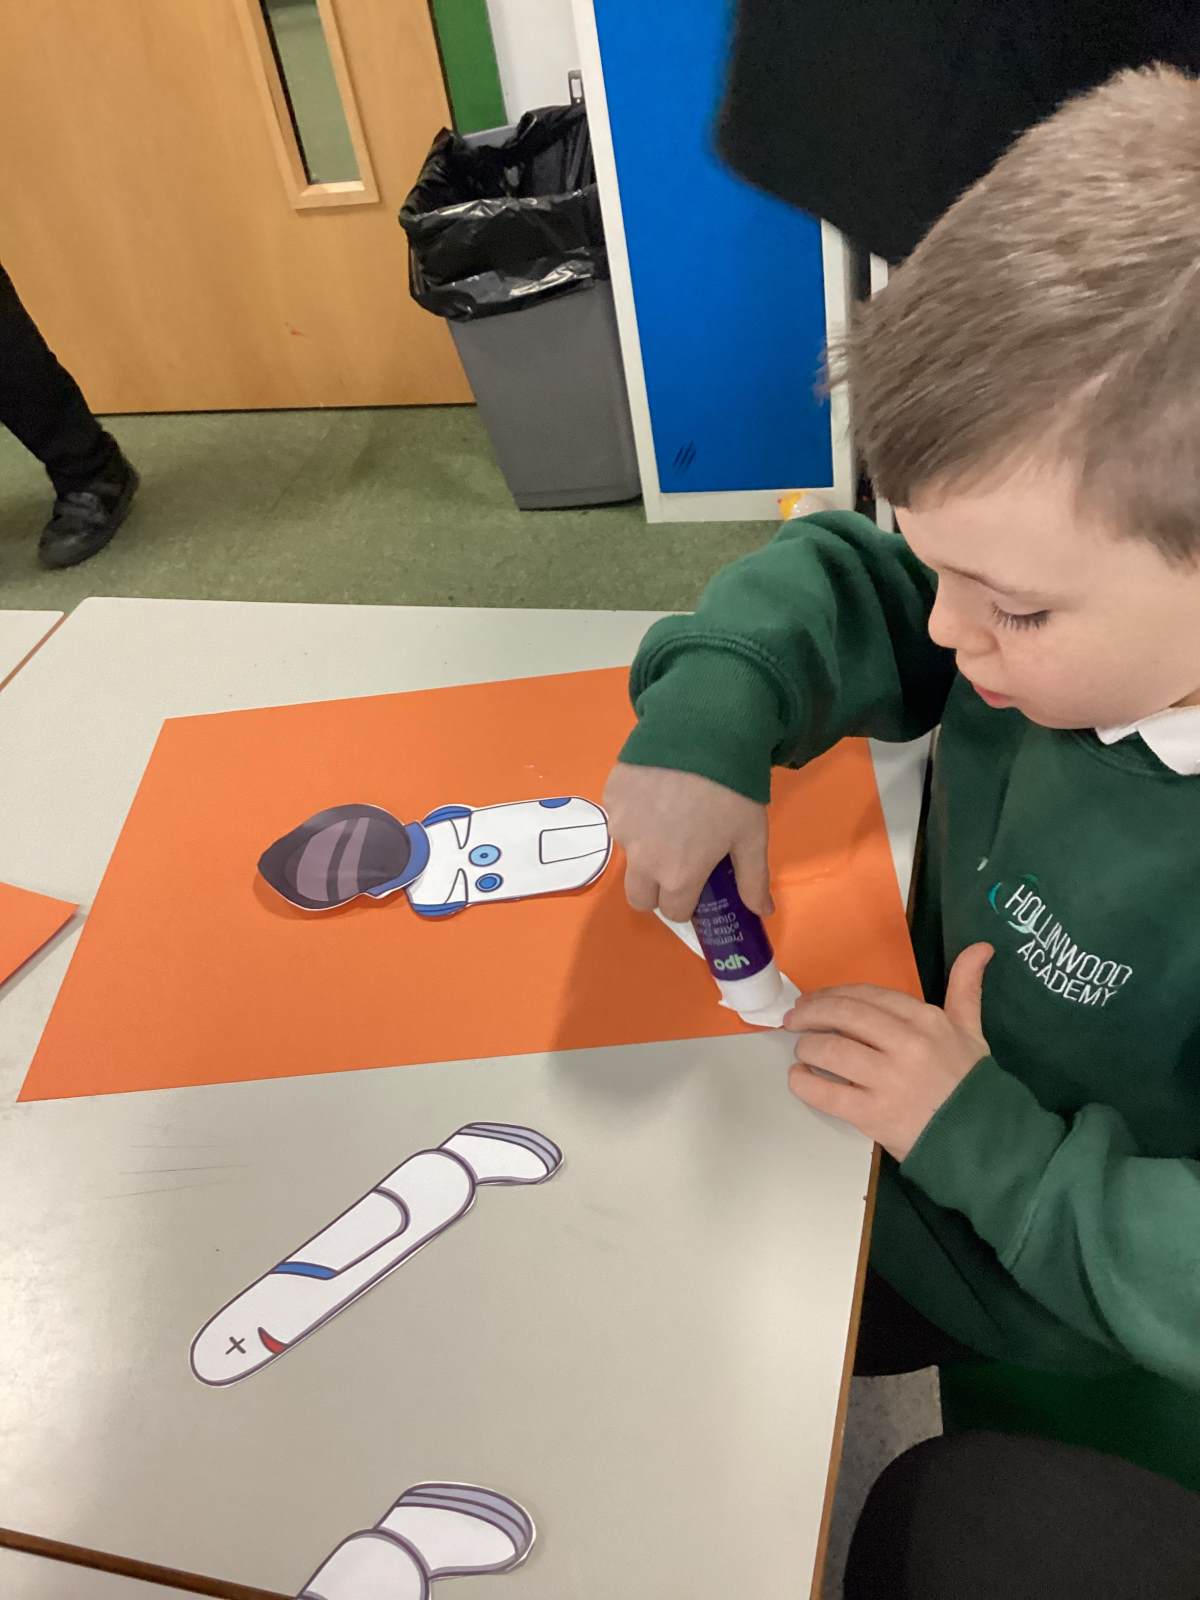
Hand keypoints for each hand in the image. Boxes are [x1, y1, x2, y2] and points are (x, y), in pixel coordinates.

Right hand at [602, 762, 771, 921]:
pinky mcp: (610, 797)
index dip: (688, 902)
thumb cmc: (733, 789)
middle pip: (639, 896)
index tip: (699, 883)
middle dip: (656, 889)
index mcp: (678, 876)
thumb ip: (753, 879)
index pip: (674, 912)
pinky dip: (636, 812)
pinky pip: (620, 816)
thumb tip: (762, 911)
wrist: (702, 729)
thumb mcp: (751, 836)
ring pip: (629, 853)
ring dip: (645, 847)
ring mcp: (622, 826)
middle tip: (677, 862)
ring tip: (671, 814)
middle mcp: (643, 859)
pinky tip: (657, 790)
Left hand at [784, 944, 993, 1161]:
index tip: (815, 1000)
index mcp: (926, 1020)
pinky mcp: (873, 1114)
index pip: (867, 996)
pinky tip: (800, 1077)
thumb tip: (982, 946)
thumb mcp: (972, 1031)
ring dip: (806, 1046)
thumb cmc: (971, 1085)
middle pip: (843, 1016)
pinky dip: (804, 1082)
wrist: (984, 1140)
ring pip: (830, 1050)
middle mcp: (906, 1044)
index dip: (834, 995)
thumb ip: (966, 988)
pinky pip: (826, 1093)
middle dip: (810, 1013)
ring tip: (802, 1051)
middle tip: (793, 1019)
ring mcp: (888, 1080)